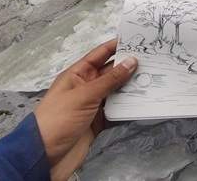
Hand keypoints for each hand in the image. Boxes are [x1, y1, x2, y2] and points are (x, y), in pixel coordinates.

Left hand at [34, 38, 137, 180]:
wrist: (45, 158)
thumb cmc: (56, 121)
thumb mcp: (84, 95)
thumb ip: (110, 80)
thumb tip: (130, 62)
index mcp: (77, 75)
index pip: (99, 55)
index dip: (115, 46)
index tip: (133, 40)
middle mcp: (86, 87)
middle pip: (110, 73)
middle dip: (128, 67)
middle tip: (149, 61)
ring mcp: (92, 105)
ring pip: (116, 92)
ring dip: (130, 88)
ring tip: (150, 80)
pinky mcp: (97, 122)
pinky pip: (116, 111)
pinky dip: (127, 108)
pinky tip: (140, 104)